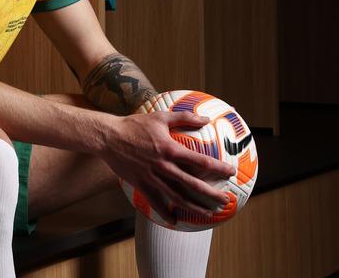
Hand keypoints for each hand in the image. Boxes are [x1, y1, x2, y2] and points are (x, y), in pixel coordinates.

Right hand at [100, 111, 235, 223]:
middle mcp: (164, 166)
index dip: (218, 168)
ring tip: (208, 213)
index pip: (200, 161)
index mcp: (170, 149)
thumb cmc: (134, 125)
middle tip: (225, 201)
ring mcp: (152, 177)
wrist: (108, 137)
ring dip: (194, 206)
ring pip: (177, 197)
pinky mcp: (140, 184)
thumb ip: (184, 117)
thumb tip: (206, 118)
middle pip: (193, 184)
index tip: (230, 173)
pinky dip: (165, 213)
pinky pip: (155, 202)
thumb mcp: (160, 117)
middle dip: (211, 194)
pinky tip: (174, 220)